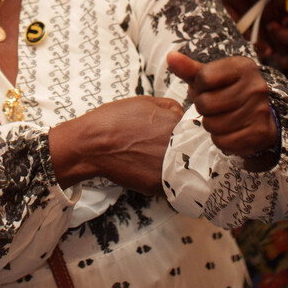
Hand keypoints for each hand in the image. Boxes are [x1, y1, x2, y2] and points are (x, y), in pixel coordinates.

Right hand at [50, 96, 182, 195]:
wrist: (92, 144)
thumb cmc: (113, 120)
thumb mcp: (143, 102)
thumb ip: (168, 106)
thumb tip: (181, 113)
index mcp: (176, 124)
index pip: (194, 131)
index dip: (185, 133)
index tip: (176, 135)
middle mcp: (177, 146)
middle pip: (191, 151)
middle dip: (181, 150)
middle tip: (163, 148)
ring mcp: (169, 167)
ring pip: (182, 169)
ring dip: (174, 166)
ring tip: (154, 160)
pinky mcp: (159, 185)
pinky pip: (170, 184)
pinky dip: (163, 179)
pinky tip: (148, 170)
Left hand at [167, 52, 275, 162]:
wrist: (256, 115)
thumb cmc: (226, 91)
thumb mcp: (208, 76)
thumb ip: (188, 68)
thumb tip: (171, 57)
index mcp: (243, 67)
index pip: (204, 77)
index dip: (199, 86)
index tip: (208, 88)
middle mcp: (256, 87)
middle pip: (206, 103)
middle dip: (203, 107)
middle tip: (213, 106)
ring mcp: (260, 111)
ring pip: (214, 124)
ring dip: (211, 124)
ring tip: (220, 117)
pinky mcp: (260, 133)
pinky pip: (224, 141)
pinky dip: (220, 139)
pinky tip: (229, 130)